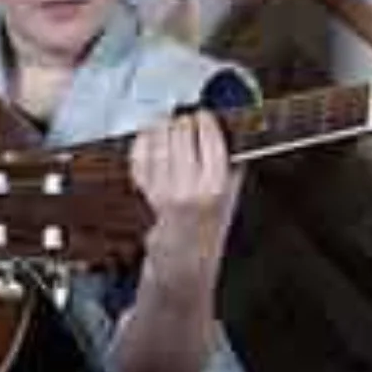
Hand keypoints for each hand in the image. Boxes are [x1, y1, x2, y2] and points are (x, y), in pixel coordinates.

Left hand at [129, 110, 238, 290]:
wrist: (183, 256)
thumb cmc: (209, 226)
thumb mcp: (232, 196)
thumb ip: (232, 164)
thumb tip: (231, 130)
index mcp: (215, 186)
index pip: (210, 138)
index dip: (205, 120)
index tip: (204, 115)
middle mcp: (187, 186)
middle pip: (181, 134)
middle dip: (183, 121)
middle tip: (185, 119)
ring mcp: (161, 189)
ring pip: (158, 140)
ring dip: (162, 125)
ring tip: (167, 122)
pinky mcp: (142, 191)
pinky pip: (138, 156)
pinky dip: (143, 141)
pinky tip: (150, 137)